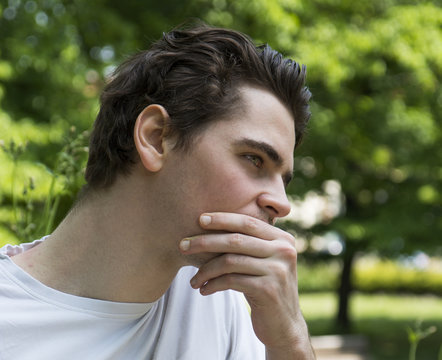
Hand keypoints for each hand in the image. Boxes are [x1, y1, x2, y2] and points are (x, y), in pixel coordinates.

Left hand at [179, 212, 313, 356]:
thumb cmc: (265, 287)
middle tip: (183, 245)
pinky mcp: (268, 290)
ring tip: (193, 280)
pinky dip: (213, 284)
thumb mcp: (262, 261)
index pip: (247, 222)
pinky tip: (204, 290)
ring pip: (230, 261)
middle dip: (205, 241)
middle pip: (236, 240)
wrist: (284, 325)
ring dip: (205, 270)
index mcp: (283, 239)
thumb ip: (248, 243)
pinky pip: (231, 281)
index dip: (222, 219)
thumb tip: (208, 224)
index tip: (199, 219)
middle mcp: (284, 251)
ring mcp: (278, 270)